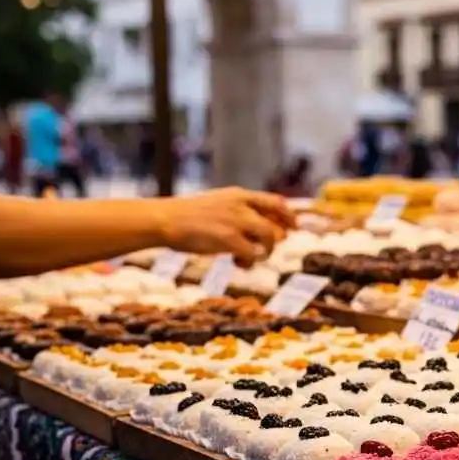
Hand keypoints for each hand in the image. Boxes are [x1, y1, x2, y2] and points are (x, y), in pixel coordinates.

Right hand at [156, 187, 295, 266]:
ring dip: (266, 251)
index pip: (275, 201)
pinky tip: (238, 264)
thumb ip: (237, 212)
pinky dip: (249, 262)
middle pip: (278, 220)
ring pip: (270, 236)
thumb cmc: (186, 217)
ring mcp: (236, 221)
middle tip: (268, 249)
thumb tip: (259, 230)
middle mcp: (242, 205)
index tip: (294, 227)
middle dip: (279, 237)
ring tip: (250, 259)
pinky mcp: (229, 238)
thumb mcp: (216, 205)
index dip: (288, 215)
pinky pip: (253, 254)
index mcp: (238, 195)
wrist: (164, 219)